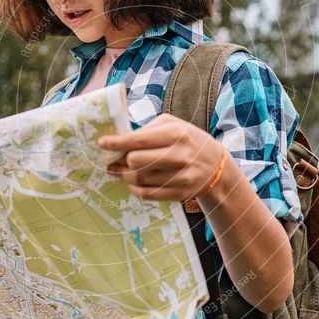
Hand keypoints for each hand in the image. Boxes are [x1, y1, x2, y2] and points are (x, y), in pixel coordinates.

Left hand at [98, 113, 225, 201]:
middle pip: (135, 161)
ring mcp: (181, 177)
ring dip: (125, 175)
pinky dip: (135, 188)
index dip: (116, 143)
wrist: (216, 166)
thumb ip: (147, 129)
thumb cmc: (188, 140)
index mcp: (176, 134)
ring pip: (139, 179)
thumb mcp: (173, 124)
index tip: (101, 143)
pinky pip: (147, 194)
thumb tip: (119, 139)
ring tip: (123, 170)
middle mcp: (179, 155)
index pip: (138, 140)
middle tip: (115, 159)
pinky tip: (134, 182)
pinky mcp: (179, 193)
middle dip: (121, 160)